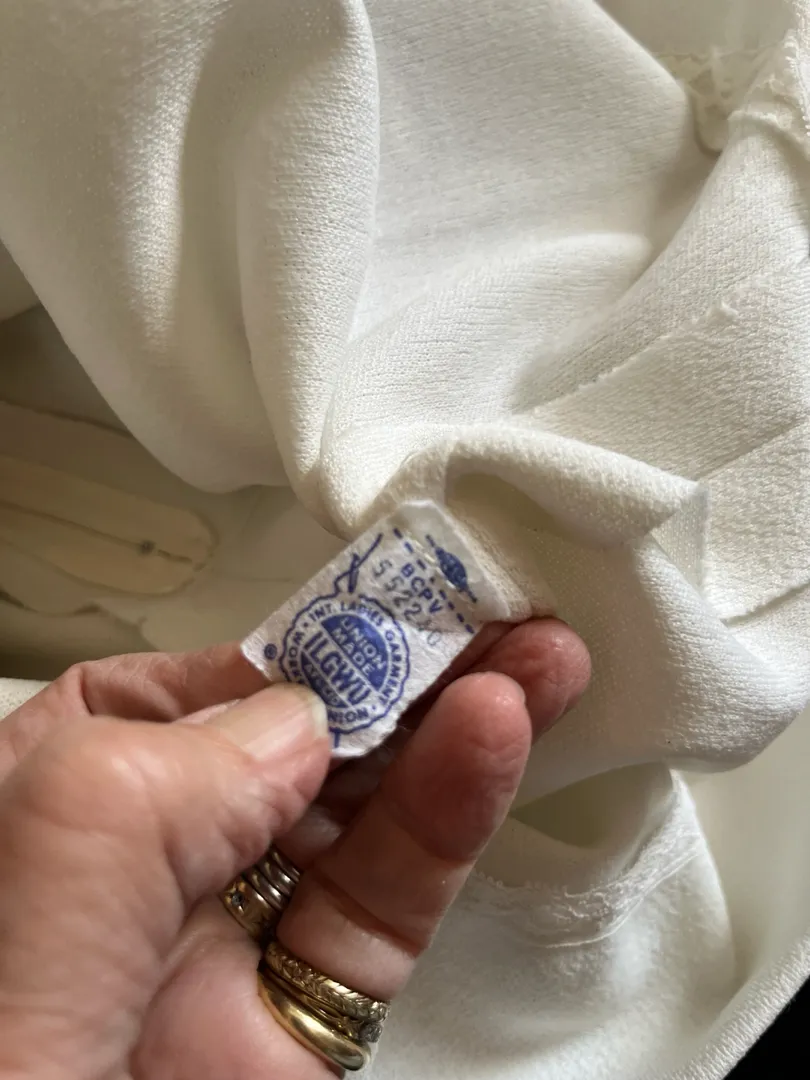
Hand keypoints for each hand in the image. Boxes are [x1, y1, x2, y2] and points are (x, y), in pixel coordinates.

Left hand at [0, 620, 588, 1078]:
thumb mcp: (53, 861)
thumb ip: (170, 770)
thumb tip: (296, 724)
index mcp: (48, 811)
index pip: (172, 695)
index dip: (275, 648)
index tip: (364, 613)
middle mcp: (137, 873)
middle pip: (286, 743)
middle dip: (393, 672)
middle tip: (483, 610)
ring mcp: (227, 944)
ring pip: (357, 813)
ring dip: (449, 727)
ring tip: (530, 657)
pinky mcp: (306, 1022)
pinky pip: (385, 901)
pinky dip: (447, 816)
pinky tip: (495, 740)